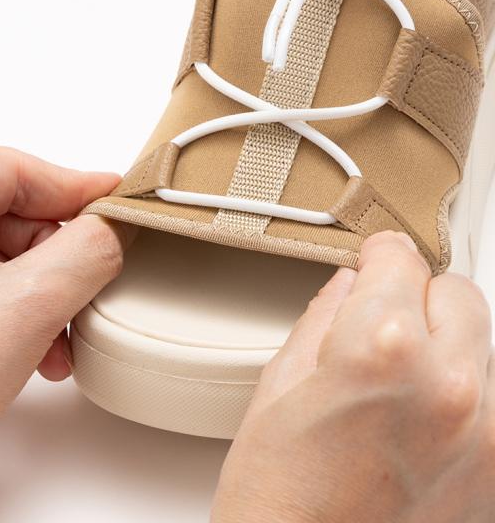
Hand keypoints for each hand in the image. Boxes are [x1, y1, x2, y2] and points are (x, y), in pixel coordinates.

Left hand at [0, 147, 131, 471]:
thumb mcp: (20, 313)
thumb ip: (85, 255)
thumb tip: (119, 227)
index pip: (14, 170)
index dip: (77, 187)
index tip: (118, 201)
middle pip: (9, 214)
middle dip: (61, 258)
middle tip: (97, 285)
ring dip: (44, 293)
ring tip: (62, 339)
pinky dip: (18, 311)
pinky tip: (37, 350)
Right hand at [212, 232, 493, 522]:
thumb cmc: (278, 502)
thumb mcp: (279, 388)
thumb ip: (322, 319)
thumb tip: (349, 286)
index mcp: (382, 352)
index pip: (399, 260)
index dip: (378, 254)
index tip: (375, 257)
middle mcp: (452, 385)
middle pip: (455, 290)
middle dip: (414, 295)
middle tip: (378, 323)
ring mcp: (491, 431)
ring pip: (481, 338)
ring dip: (441, 341)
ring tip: (395, 380)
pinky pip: (492, 390)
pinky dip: (460, 384)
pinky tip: (417, 415)